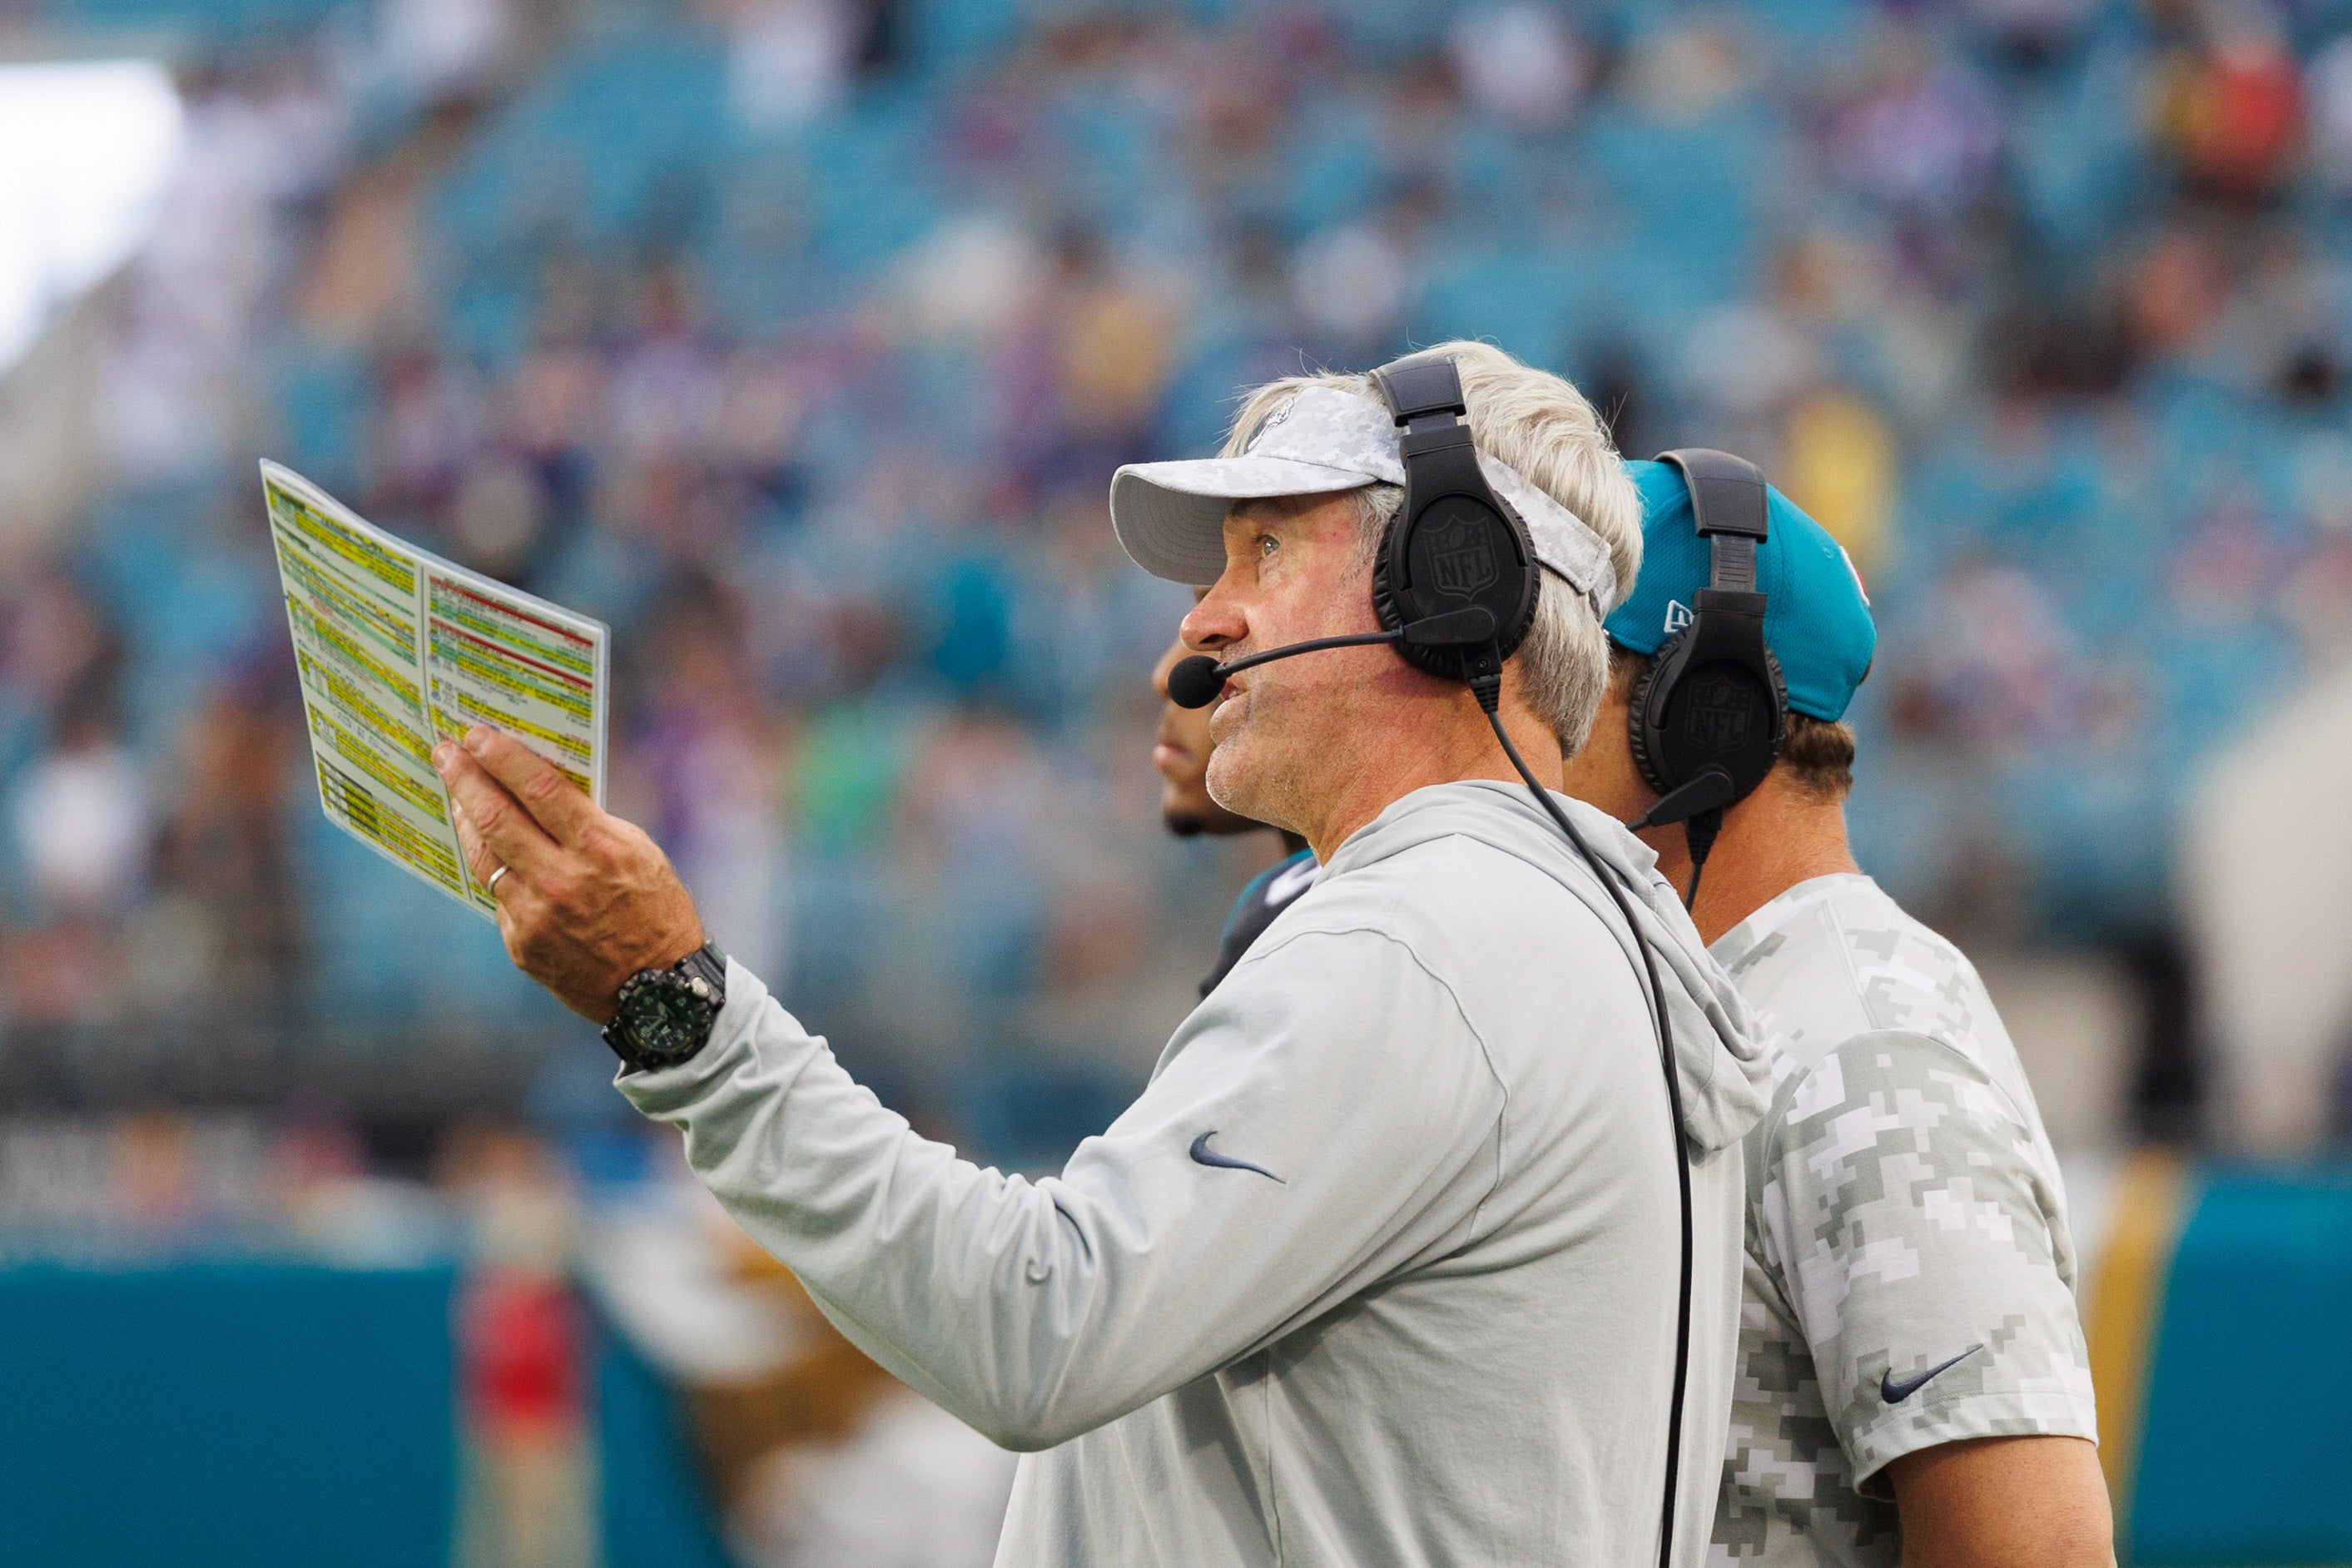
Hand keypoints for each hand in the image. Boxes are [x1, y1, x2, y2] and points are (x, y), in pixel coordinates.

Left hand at [433, 727, 705, 1022]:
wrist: (658, 990)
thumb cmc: (656, 910)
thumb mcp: (639, 852)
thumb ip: (590, 822)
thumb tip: (539, 789)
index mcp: (599, 849)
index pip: (539, 788)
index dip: (503, 757)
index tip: (478, 734)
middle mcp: (561, 880)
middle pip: (496, 817)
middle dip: (464, 778)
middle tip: (444, 751)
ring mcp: (536, 915)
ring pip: (484, 857)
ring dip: (465, 819)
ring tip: (455, 795)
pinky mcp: (521, 944)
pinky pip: (498, 896)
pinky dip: (493, 869)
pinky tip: (488, 851)